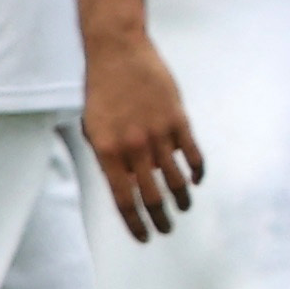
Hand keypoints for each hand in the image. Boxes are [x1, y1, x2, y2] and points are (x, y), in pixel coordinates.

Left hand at [82, 26, 205, 238]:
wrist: (117, 51)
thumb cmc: (101, 89)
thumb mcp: (93, 127)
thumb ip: (109, 157)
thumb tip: (128, 183)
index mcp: (107, 152)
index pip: (124, 200)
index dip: (135, 223)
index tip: (144, 237)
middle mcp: (133, 147)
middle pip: (151, 196)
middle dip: (160, 219)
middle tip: (166, 229)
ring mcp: (158, 134)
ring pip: (175, 180)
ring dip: (180, 200)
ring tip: (182, 208)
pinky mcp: (178, 120)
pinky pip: (192, 155)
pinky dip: (196, 171)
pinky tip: (195, 179)